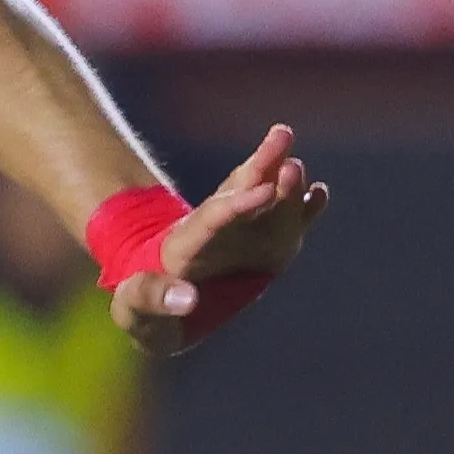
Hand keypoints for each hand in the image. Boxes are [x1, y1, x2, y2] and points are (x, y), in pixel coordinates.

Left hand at [114, 124, 325, 357]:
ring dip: (284, 183)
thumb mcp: (134, 306)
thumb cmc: (141, 310)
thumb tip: (188, 300)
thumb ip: (153, 298)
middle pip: (238, 194)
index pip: (211, 218)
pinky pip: (282, 223)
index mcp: (181, 246)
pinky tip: (319, 194)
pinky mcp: (261, 247)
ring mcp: (240, 236)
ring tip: (297, 164)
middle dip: (261, 169)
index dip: (238, 204)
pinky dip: (301, 209)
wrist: (157, 308)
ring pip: (264, 201)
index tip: (264, 190)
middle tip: (283, 142)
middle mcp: (215, 232)